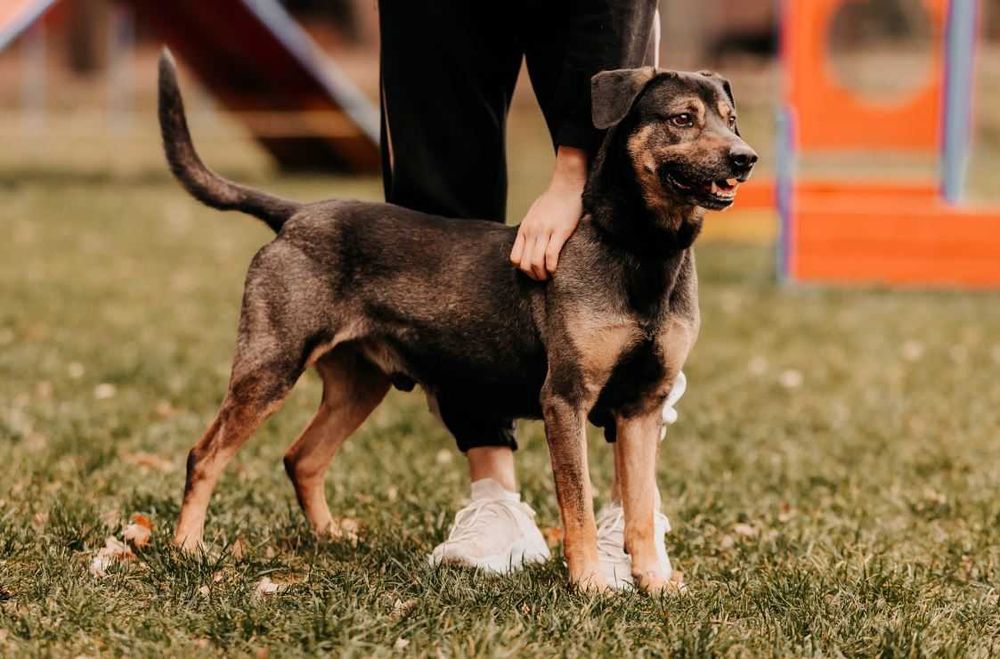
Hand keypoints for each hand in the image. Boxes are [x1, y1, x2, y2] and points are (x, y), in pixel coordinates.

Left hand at [510, 147, 587, 280]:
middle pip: (525, 263)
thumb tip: (530, 245)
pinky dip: (552, 267)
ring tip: (550, 277)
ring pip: (536, 262)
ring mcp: (545, 231)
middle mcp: (532, 231)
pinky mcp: (560, 231)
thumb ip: (530, 229)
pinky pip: (550, 255)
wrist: (567, 186)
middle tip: (543, 279)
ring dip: (542, 274)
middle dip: (533, 276)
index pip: (515, 258)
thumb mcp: (534, 215)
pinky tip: (556, 270)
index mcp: (525, 229)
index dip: (523, 270)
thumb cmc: (553, 201)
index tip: (533, 272)